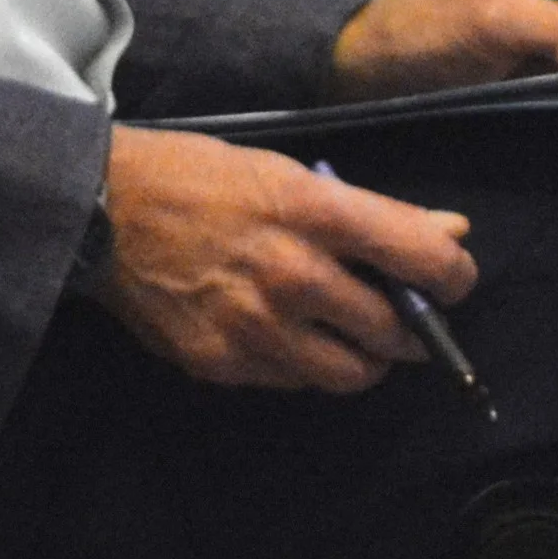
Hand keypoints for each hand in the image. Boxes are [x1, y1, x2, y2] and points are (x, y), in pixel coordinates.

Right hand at [87, 121, 474, 391]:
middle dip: (413, 329)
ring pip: (350, 374)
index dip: (454, 278)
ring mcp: (256, 327)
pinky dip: (305, 365)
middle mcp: (294, 276)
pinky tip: (290, 337)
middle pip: (393, 330)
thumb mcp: (293, 176)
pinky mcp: (221, 364)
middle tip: (403, 318)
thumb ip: (375, 213)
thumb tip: (450, 234)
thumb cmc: (204, 178)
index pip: (423, 259)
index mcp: (317, 213)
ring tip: (352, 336)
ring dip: (365, 359)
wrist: (102, 211)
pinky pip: (293, 382)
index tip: (452, 283)